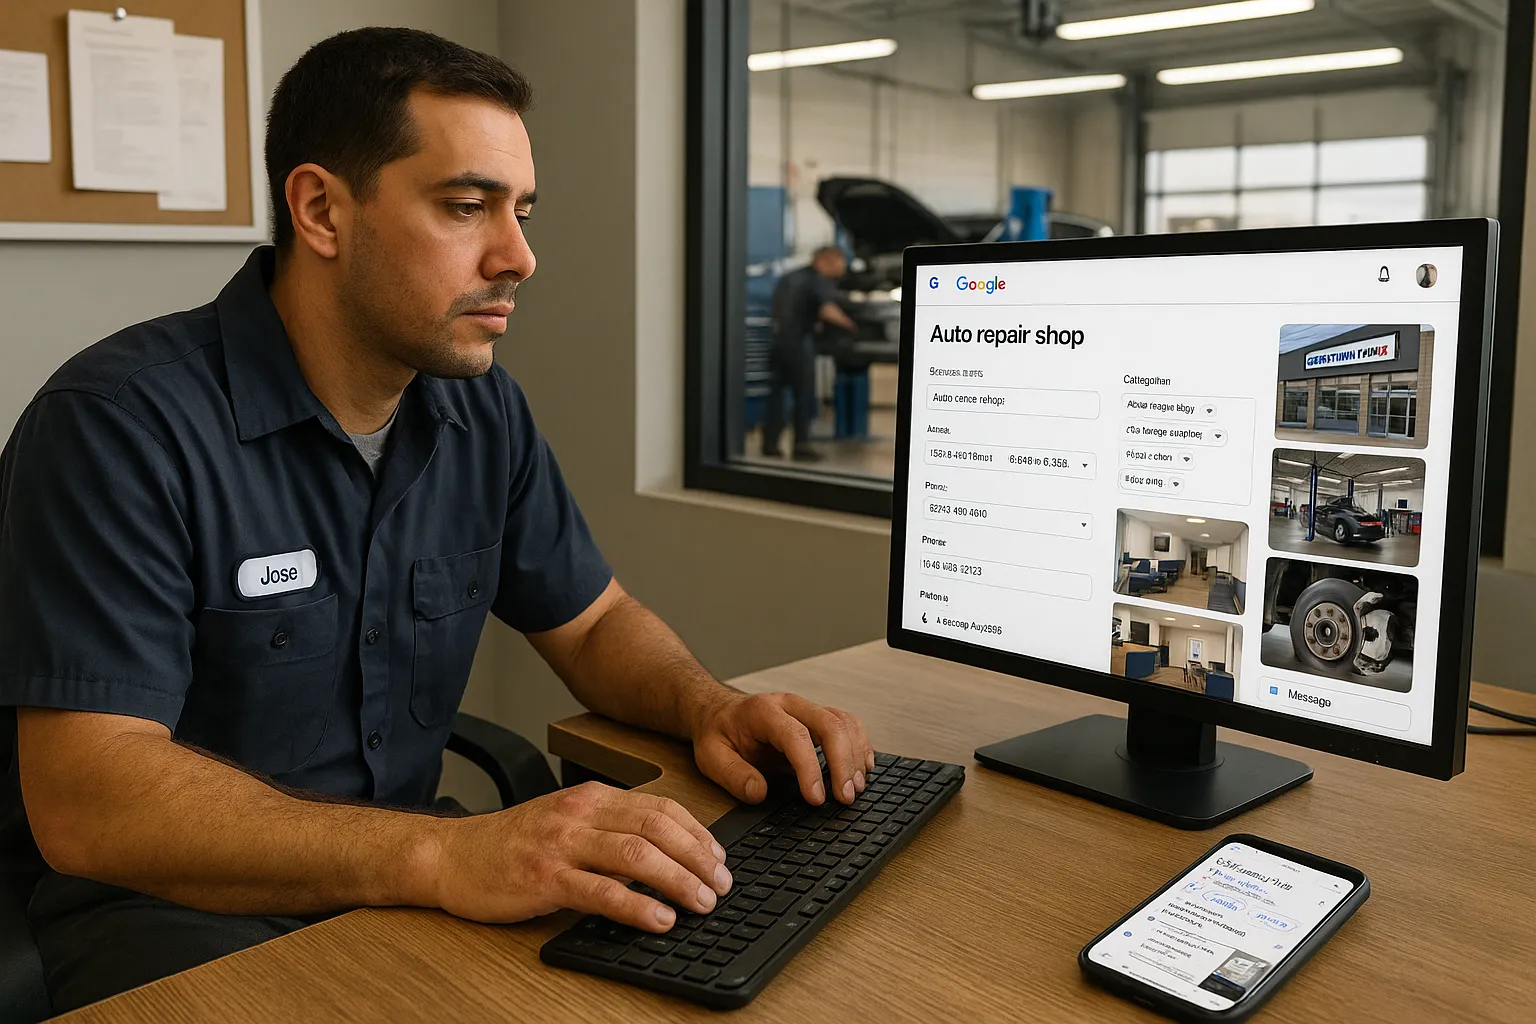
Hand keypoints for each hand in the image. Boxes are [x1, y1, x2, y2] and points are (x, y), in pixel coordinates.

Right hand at [429, 782, 730, 932]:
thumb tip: (665, 855)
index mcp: (592, 797)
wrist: (451, 854)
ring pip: (636, 855)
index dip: (698, 834)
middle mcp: (580, 813)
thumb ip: (609, 830)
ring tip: (702, 902)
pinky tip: (660, 919)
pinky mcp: (544, 878)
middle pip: (656, 828)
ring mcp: (562, 843)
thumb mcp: (567, 822)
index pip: (660, 807)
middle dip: (697, 858)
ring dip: (678, 880)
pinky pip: (601, 891)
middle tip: (722, 885)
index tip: (720, 859)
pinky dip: (637, 906)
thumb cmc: (513, 844)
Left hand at [691, 691, 874, 807]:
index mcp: (763, 711)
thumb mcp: (711, 756)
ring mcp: (806, 709)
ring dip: (855, 755)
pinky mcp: (817, 718)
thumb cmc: (718, 733)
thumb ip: (733, 775)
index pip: (796, 736)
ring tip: (856, 788)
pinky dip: (860, 745)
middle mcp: (790, 705)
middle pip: (830, 724)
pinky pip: (848, 725)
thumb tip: (760, 793)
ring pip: (844, 722)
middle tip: (845, 797)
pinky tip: (862, 768)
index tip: (816, 798)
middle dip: (843, 762)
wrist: (719, 712)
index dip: (810, 769)